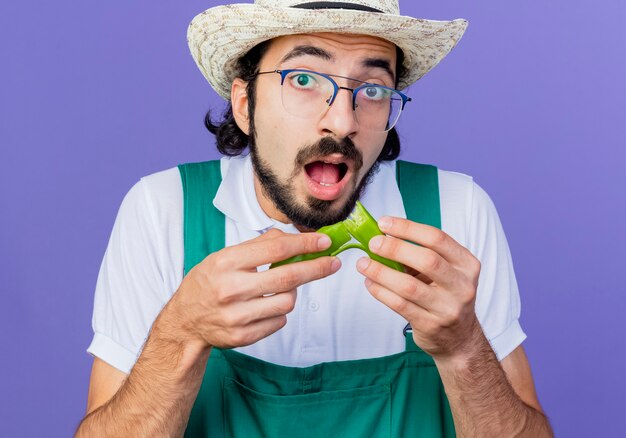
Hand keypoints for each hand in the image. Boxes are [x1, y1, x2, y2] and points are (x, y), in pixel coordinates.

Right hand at [165, 229, 340, 348]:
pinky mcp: (243, 336)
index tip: (323, 242)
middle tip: (333, 263)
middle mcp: (231, 289)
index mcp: (226, 263)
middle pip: (288, 277)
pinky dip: (279, 311)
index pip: (275, 249)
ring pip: (287, 302)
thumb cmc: (208, 283)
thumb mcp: (224, 257)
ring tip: (281, 288)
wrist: (184, 322)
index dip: (305, 244)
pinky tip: (265, 306)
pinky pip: (279, 321)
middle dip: (317, 268)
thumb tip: (292, 237)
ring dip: (292, 292)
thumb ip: (257, 246)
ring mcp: (237, 316)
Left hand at [356, 216, 481, 359]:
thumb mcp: (444, 272)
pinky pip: (400, 305)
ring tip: (363, 264)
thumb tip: (383, 235)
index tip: (384, 223)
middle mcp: (462, 285)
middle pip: (427, 260)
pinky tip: (370, 283)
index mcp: (467, 264)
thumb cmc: (445, 296)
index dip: (408, 228)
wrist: (459, 338)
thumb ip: (420, 254)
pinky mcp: (431, 325)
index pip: (437, 238)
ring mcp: (448, 308)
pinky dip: (380, 291)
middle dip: (395, 248)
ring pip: (409, 286)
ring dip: (381, 272)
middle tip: (373, 243)